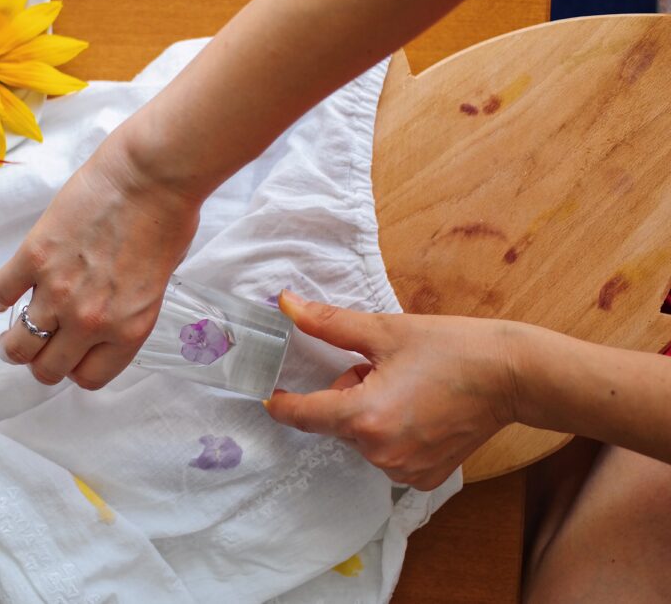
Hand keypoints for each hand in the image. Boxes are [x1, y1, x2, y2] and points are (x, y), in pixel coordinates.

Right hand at [0, 127, 201, 389]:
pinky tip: (6, 291)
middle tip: (37, 346)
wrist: (152, 176)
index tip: (71, 355)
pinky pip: (0, 294)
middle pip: (47, 370)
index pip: (88, 378)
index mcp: (128, 331)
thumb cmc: (168, 221)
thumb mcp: (158, 284)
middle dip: (40, 362)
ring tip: (11, 332)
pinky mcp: (33, 257)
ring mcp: (57, 291)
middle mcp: (91, 321)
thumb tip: (105, 312)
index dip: (76, 368)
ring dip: (12, 343)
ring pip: (17, 345)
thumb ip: (127, 309)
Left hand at [265, 290, 521, 489]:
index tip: (271, 394)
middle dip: (348, 393)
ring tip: (409, 389)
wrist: (513, 375)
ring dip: (370, 414)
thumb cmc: (451, 347)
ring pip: (361, 438)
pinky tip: (421, 412)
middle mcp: (380, 453)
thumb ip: (328, 323)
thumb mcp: (384, 331)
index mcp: (365, 417)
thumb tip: (286, 304)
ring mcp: (403, 471)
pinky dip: (393, 433)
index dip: (283, 403)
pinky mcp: (424, 478)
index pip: (304, 415)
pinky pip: (387, 454)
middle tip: (382, 369)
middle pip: (337, 421)